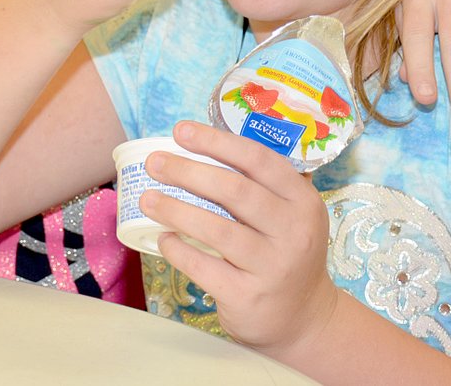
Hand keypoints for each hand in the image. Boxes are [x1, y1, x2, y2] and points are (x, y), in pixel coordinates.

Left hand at [141, 121, 337, 357]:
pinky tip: (163, 238)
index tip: (181, 131)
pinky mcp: (250, 297)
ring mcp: (273, 266)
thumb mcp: (288, 213)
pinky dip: (179, 250)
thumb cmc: (283, 251)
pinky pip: (205, 268)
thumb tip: (198, 148)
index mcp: (301, 199)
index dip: (216, 142)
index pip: (258, 159)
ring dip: (176, 210)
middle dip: (188, 172)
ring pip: (217, 229)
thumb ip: (257, 184)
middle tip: (154, 163)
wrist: (304, 318)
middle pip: (234, 190)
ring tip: (147, 199)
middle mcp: (293, 231)